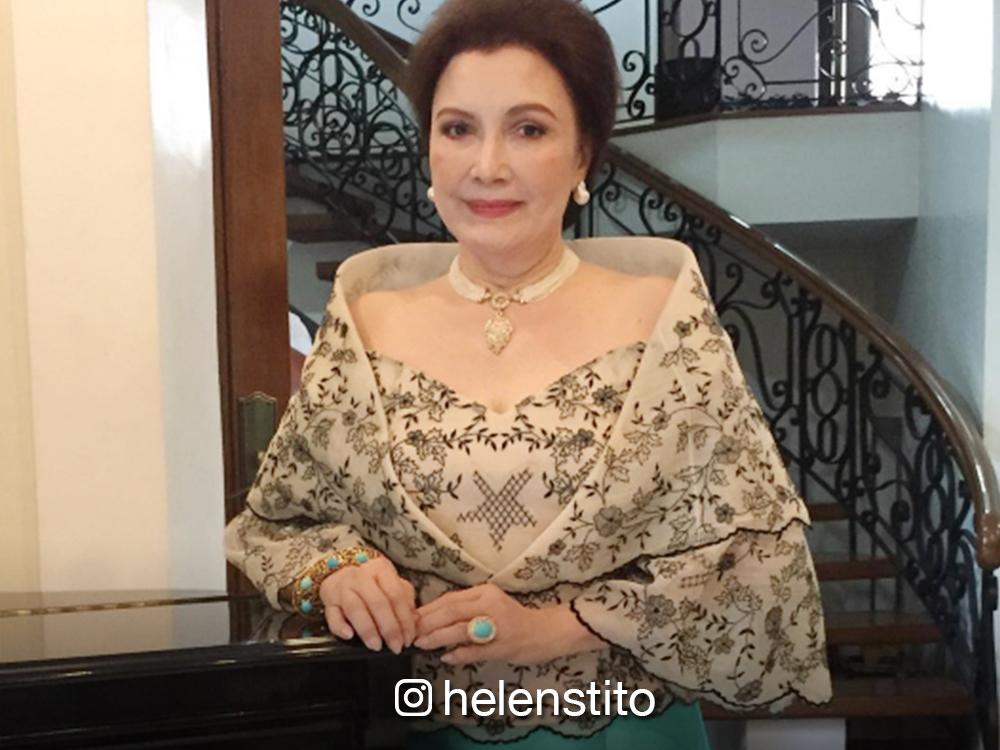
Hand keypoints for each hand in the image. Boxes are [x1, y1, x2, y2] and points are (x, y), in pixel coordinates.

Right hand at [319, 555, 416, 653]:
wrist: (338, 571)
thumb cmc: (370, 582)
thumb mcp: (389, 582)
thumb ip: (404, 598)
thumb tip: (414, 621)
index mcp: (380, 569)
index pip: (396, 594)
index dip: (405, 619)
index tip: (409, 638)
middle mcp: (360, 576)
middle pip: (378, 602)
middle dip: (390, 628)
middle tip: (396, 647)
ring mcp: (342, 588)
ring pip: (355, 608)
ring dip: (368, 630)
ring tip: (377, 646)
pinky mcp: (328, 601)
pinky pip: (332, 615)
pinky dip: (340, 626)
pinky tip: (349, 635)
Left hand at [413, 583, 602, 665]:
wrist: (547, 631)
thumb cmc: (515, 619)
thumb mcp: (490, 605)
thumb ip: (466, 609)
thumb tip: (432, 618)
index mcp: (485, 592)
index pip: (450, 598)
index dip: (429, 609)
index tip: (411, 618)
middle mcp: (490, 604)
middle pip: (452, 611)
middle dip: (428, 623)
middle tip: (411, 633)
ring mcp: (498, 625)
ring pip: (460, 629)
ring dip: (438, 637)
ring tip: (421, 644)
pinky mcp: (503, 645)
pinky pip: (475, 650)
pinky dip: (459, 654)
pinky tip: (446, 657)